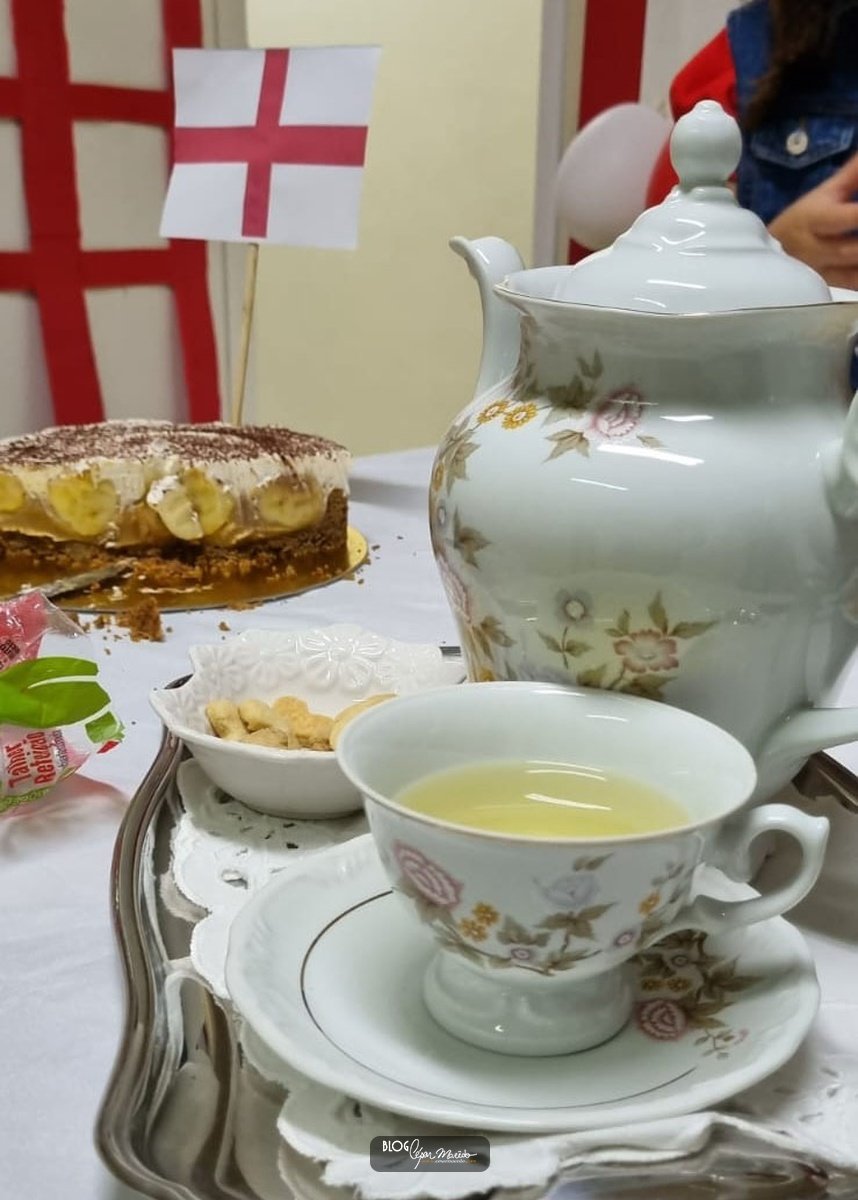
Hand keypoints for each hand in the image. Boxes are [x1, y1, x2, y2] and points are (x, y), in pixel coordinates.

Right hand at [768, 151, 857, 287]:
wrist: (773, 253)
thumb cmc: (804, 218)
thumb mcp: (824, 193)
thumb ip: (852, 175)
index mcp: (815, 219)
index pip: (849, 217)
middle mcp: (817, 249)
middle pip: (852, 250)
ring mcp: (822, 271)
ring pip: (854, 272)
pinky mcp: (830, 285)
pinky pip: (854, 285)